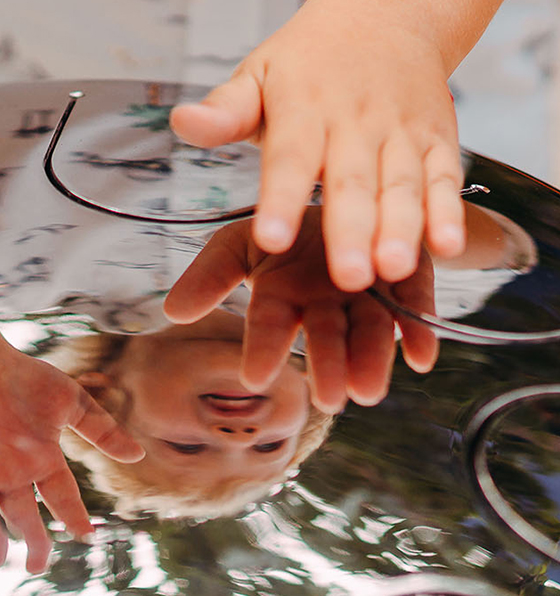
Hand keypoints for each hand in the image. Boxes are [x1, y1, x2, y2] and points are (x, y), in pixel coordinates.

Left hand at [0, 340, 143, 571]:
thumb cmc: (20, 375)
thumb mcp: (67, 399)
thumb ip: (100, 428)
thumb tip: (137, 455)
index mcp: (39, 460)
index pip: (60, 496)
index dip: (72, 516)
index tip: (84, 535)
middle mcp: (5, 473)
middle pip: (20, 516)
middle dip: (29, 541)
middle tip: (34, 565)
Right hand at [164, 209, 438, 413]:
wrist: (344, 197)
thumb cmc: (288, 229)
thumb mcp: (240, 242)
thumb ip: (211, 275)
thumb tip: (174, 313)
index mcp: (284, 293)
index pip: (269, 324)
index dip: (263, 349)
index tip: (256, 378)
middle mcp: (328, 299)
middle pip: (328, 335)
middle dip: (328, 367)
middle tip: (330, 399)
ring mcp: (370, 291)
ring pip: (372, 329)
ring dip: (372, 361)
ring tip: (369, 391)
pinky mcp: (409, 277)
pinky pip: (416, 305)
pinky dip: (420, 332)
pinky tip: (422, 357)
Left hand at [170, 2, 464, 292]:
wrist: (387, 12)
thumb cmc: (308, 61)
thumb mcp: (257, 74)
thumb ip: (225, 111)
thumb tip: (181, 123)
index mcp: (302, 107)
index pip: (289, 157)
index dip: (279, 198)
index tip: (269, 239)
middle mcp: (354, 122)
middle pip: (350, 182)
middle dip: (350, 231)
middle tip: (347, 277)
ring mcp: (399, 132)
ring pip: (400, 185)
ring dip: (401, 228)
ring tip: (395, 269)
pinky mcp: (437, 140)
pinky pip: (443, 178)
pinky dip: (447, 211)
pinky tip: (447, 247)